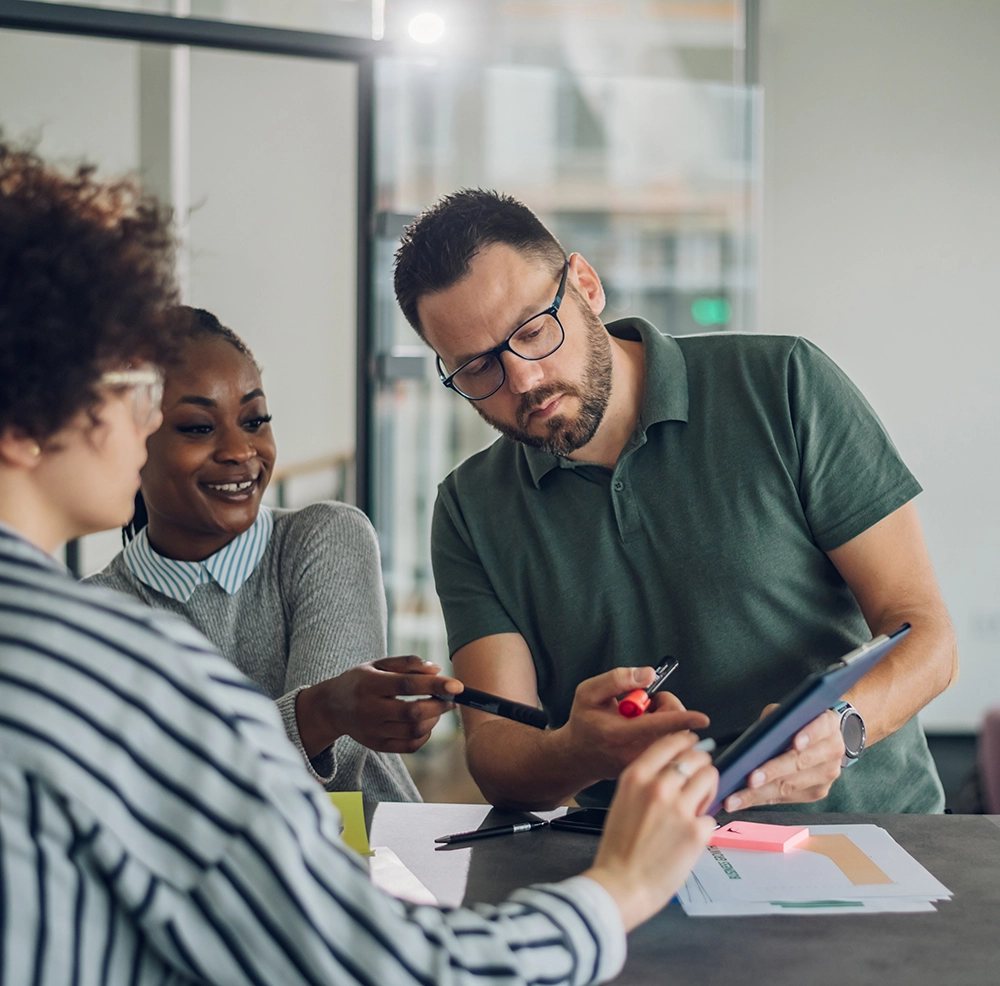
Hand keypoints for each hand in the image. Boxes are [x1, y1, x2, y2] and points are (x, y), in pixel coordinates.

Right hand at [296, 656, 461, 756]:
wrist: (331, 707)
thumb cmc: (361, 680)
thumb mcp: (378, 664)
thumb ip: (407, 663)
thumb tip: (437, 669)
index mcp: (370, 684)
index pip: (407, 685)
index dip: (435, 685)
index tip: (457, 685)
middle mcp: (369, 710)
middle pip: (412, 712)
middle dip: (439, 705)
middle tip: (452, 697)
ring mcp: (372, 731)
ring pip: (413, 730)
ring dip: (434, 719)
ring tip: (438, 707)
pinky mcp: (377, 745)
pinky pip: (409, 746)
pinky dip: (425, 735)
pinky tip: (426, 723)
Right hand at [557, 667, 709, 785]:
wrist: (577, 756)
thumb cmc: (584, 723)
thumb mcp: (588, 692)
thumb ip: (616, 679)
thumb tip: (648, 675)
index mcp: (619, 733)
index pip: (659, 725)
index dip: (682, 718)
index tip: (701, 718)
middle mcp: (634, 752)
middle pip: (673, 728)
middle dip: (668, 707)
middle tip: (647, 702)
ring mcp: (643, 763)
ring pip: (674, 735)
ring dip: (665, 720)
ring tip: (641, 718)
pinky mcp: (649, 767)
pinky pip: (669, 745)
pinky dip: (663, 732)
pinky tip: (643, 732)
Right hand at [584, 732, 717, 930]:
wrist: (621, 884)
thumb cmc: (618, 848)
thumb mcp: (622, 801)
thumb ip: (645, 782)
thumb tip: (672, 770)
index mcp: (636, 777)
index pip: (670, 743)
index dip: (686, 742)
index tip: (692, 744)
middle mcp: (659, 787)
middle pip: (696, 758)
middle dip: (702, 764)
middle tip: (701, 775)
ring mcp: (680, 808)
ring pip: (710, 779)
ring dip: (708, 789)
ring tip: (699, 803)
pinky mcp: (697, 831)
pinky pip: (711, 816)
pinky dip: (704, 824)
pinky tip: (690, 835)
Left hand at [723, 706, 843, 811]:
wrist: (821, 739)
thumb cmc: (798, 724)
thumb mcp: (789, 713)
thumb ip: (777, 718)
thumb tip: (759, 735)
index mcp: (828, 724)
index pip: (820, 727)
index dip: (808, 735)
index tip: (794, 743)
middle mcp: (832, 750)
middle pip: (801, 762)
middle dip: (773, 771)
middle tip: (750, 779)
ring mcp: (827, 774)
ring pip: (791, 785)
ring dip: (760, 792)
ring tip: (737, 797)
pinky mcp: (818, 792)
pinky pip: (787, 798)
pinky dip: (762, 799)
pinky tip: (743, 800)